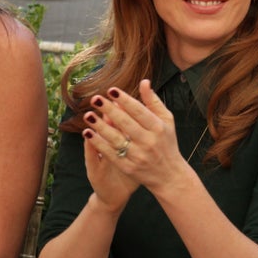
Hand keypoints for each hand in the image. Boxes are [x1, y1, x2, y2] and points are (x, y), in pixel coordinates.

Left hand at [81, 80, 188, 195]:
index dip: (124, 100)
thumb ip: (153, 102)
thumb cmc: (166, 142)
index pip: (139, 111)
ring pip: (116, 139)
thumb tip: (144, 81)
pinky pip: (110, 154)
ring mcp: (138, 156)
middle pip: (126, 123)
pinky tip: (88, 133)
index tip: (111, 90)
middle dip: (109, 110)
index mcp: (158, 128)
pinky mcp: (129, 168)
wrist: (170, 176)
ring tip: (88, 115)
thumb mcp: (166, 121)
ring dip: (100, 127)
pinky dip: (98, 143)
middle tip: (95, 99)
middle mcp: (149, 142)